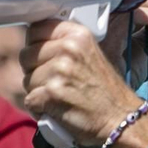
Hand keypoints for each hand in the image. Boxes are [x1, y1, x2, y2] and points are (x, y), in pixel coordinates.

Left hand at [22, 20, 147, 147]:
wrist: (121, 119)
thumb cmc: (105, 91)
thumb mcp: (89, 54)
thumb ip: (64, 45)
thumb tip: (34, 44)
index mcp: (77, 34)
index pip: (35, 29)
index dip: (35, 46)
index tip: (44, 58)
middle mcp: (68, 48)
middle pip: (26, 56)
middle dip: (34, 71)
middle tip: (56, 83)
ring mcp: (59, 71)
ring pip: (27, 80)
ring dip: (38, 92)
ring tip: (60, 98)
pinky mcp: (52, 94)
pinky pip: (30, 100)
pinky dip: (39, 110)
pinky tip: (55, 111)